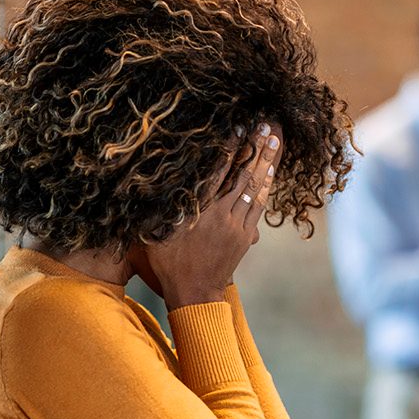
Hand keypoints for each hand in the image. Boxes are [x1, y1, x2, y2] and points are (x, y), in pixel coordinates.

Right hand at [145, 123, 280, 309]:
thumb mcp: (156, 233)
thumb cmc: (169, 263)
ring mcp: (237, 226)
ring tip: (275, 138)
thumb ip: (157, 207)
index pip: (217, 171)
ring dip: (266, 162)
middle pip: (243, 175)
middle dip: (256, 148)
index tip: (238, 128)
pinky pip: (259, 205)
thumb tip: (143, 182)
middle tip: (266, 124)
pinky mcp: (245, 236)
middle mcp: (222, 215)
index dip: (229, 148)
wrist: (195, 294)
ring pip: (255, 188)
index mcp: (199, 211)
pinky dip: (265, 186)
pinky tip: (271, 170)